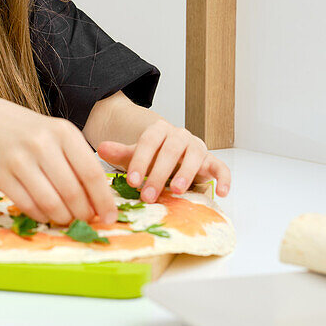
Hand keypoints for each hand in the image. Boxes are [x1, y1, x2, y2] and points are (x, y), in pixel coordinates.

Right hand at [0, 96, 118, 225]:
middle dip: (84, 213)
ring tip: (67, 218)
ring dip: (63, 217)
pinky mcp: (0, 174)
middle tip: (86, 220)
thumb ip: (80, 164)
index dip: (103, 200)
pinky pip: (28, 205)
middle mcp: (42, 144)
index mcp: (64, 132)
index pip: (91, 173)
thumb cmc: (34, 133)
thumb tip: (100, 202)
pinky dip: (42, 216)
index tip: (110, 217)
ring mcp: (19, 159)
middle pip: (72, 191)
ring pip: (50, 202)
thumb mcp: (60, 137)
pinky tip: (47, 214)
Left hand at [96, 120, 230, 201]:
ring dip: (186, 174)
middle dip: (158, 174)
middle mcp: (180, 136)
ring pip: (195, 156)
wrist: (171, 156)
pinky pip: (221, 168)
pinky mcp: (211, 161)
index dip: (140, 161)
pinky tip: (221, 193)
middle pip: (170, 151)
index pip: (149, 141)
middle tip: (147, 195)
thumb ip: (120, 152)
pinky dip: (224, 179)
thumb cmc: (152, 159)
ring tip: (177, 191)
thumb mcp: (135, 156)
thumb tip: (101, 149)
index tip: (131, 181)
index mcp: (159, 130)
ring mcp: (197, 148)